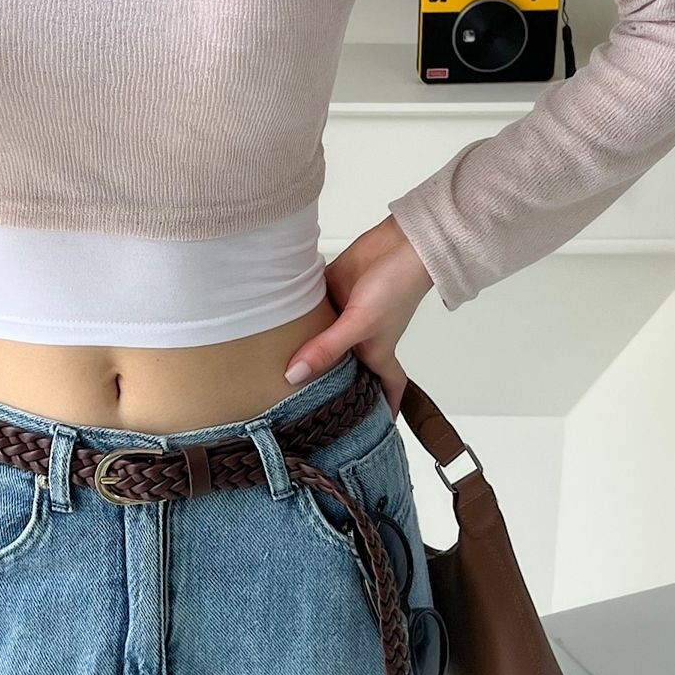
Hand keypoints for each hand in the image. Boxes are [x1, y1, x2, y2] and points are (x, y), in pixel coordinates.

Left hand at [284, 213, 434, 418]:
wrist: (399, 242)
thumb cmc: (398, 286)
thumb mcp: (361, 324)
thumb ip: (327, 349)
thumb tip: (294, 375)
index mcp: (377, 353)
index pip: (386, 390)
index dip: (384, 411)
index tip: (375, 432)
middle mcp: (360, 338)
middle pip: (344, 368)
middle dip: (331, 386)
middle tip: (305, 408)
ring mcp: (344, 316)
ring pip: (322, 341)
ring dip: (304, 350)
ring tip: (275, 374)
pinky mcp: (331, 294)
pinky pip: (311, 313)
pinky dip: (297, 319)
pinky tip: (274, 327)